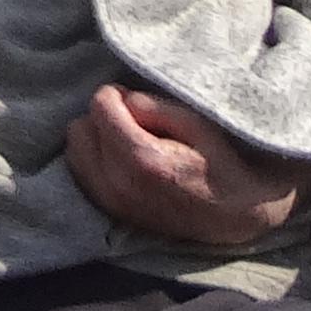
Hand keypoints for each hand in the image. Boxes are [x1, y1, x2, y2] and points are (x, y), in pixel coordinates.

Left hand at [64, 84, 306, 249]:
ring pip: (75, 150)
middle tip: (134, 122)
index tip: (137, 102)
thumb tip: (121, 99)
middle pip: (80, 127)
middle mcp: (118, 184)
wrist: (235, 214)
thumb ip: (152, 106)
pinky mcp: (109, 211)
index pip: (99, 105)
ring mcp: (111, 203)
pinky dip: (94, 159)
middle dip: (103, 118)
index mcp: (141, 160)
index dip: (117, 96)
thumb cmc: (221, 162)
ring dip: (96, 138)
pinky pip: (81, 173)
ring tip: (128, 141)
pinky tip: (121, 159)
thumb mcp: (196, 122)